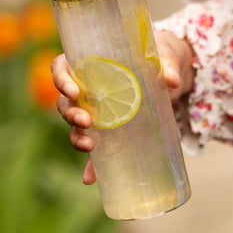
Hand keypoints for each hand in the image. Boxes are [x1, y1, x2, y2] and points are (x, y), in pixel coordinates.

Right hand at [51, 30, 195, 184]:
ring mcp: (98, 109)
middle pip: (65, 100)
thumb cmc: (161, 54)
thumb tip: (172, 81)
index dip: (60, 78)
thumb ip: (169, 64)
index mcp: (93, 61)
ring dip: (76, 136)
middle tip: (87, 120)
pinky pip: (96, 146)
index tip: (73, 90)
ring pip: (74, 124)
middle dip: (70, 113)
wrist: (172, 71)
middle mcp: (89, 86)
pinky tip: (91, 178)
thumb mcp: (166, 54)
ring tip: (89, 146)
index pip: (62, 66)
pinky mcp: (111, 128)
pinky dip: (91, 164)